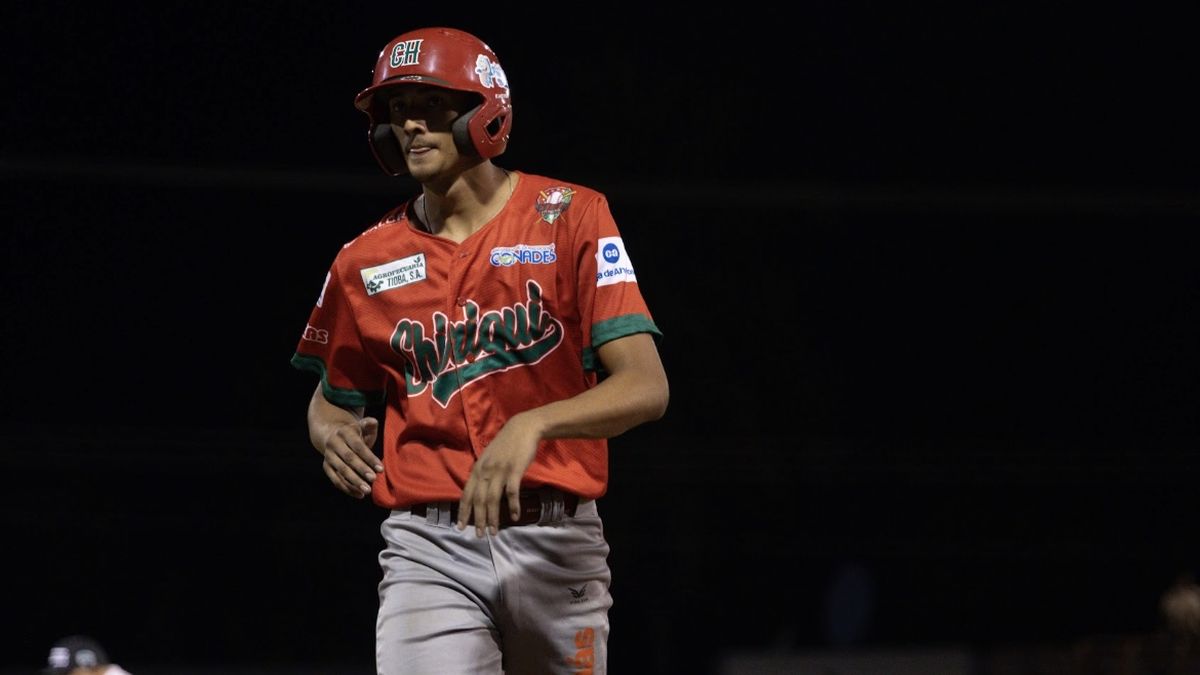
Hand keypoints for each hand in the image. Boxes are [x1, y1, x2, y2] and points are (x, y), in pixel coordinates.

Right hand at [320, 417, 381, 498]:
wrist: (331, 435)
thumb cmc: (354, 434)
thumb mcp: (361, 427)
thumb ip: (368, 425)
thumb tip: (373, 422)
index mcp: (344, 433)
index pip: (358, 447)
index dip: (369, 458)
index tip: (380, 469)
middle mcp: (334, 444)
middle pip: (348, 459)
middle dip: (361, 470)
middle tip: (373, 480)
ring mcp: (328, 457)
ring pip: (341, 472)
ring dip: (354, 482)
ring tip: (367, 490)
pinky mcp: (326, 468)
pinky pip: (336, 480)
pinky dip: (347, 488)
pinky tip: (359, 495)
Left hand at [457, 414, 539, 535]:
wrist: (523, 428)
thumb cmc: (506, 443)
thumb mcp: (488, 457)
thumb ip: (483, 472)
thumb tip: (478, 490)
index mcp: (478, 468)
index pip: (466, 494)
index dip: (463, 511)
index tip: (460, 526)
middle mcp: (486, 471)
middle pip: (478, 500)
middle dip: (477, 519)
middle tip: (478, 535)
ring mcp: (500, 471)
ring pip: (492, 499)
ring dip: (493, 517)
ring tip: (493, 532)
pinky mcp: (515, 470)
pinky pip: (512, 492)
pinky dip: (513, 505)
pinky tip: (515, 516)